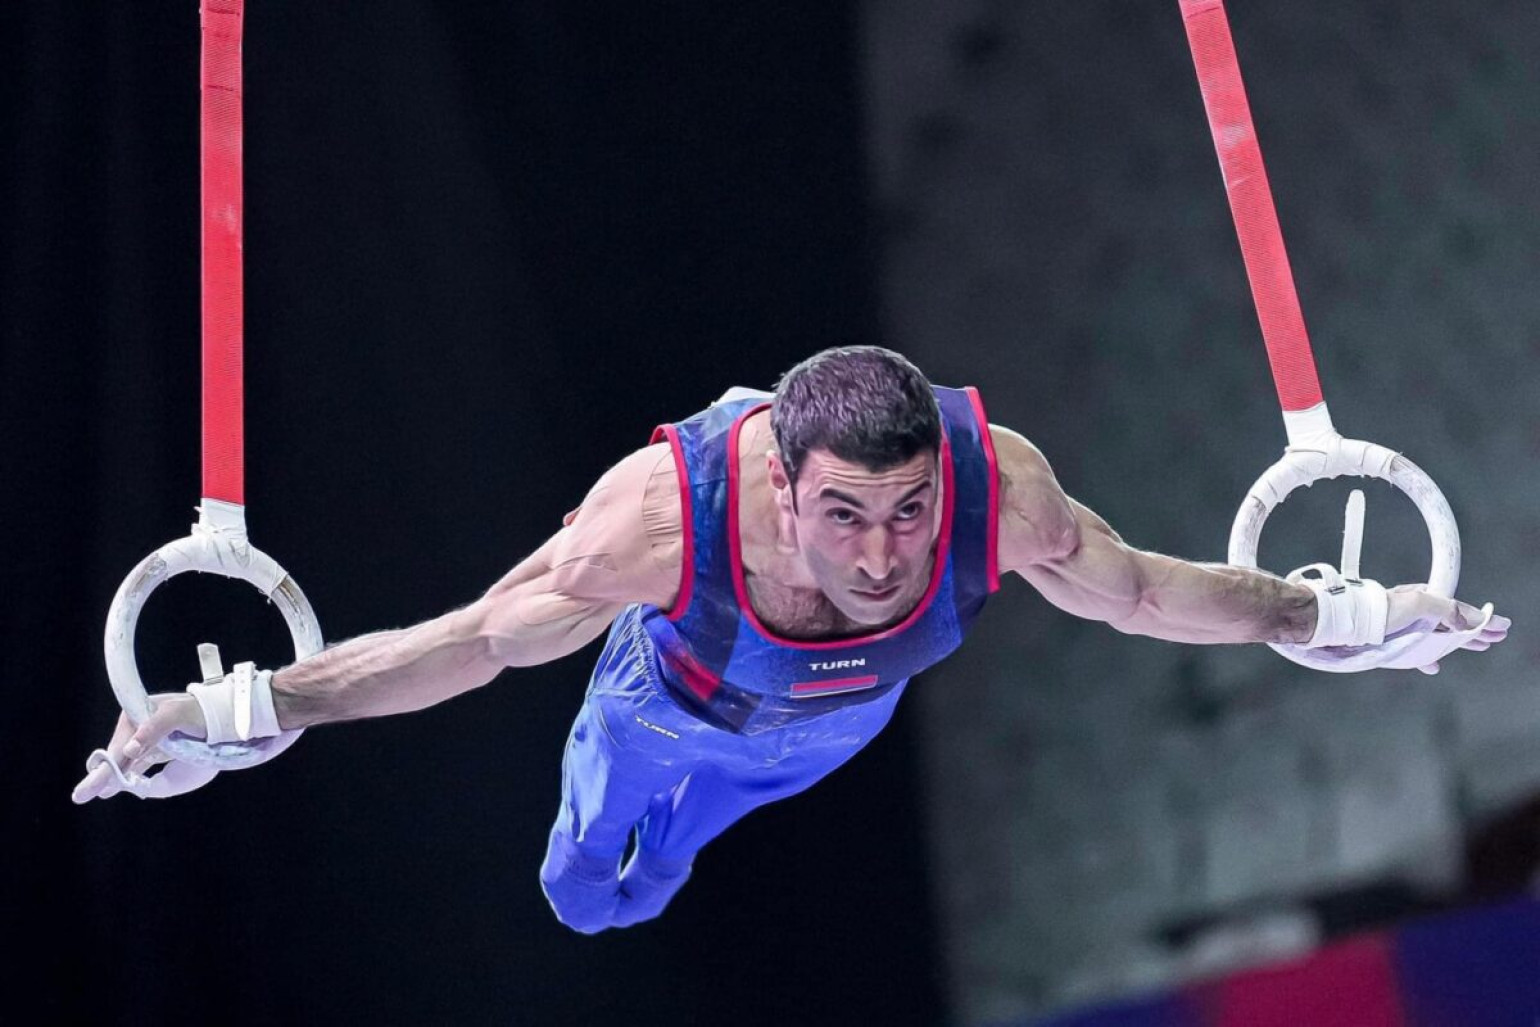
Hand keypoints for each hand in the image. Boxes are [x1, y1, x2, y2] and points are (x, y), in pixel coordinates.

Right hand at [71, 692, 214, 803]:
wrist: (223, 713)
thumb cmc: (199, 711)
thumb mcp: (178, 714)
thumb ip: (155, 728)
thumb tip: (130, 750)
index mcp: (136, 715)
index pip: (118, 749)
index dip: (105, 769)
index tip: (91, 785)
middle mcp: (136, 727)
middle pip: (117, 757)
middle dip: (101, 777)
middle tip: (81, 796)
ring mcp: (145, 738)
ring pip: (124, 763)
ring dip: (109, 779)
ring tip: (88, 794)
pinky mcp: (155, 747)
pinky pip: (136, 764)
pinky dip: (125, 776)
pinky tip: (111, 789)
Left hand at [1383, 584, 1510, 674]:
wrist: (1349, 623)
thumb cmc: (1382, 610)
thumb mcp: (1420, 603)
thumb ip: (1447, 611)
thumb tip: (1469, 622)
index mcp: (1425, 599)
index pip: (1460, 610)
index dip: (1481, 619)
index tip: (1500, 627)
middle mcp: (1417, 613)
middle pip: (1453, 624)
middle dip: (1475, 631)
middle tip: (1495, 639)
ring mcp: (1406, 628)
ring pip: (1438, 637)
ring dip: (1458, 643)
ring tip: (1477, 648)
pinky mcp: (1393, 643)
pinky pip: (1416, 651)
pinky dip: (1428, 658)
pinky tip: (1433, 666)